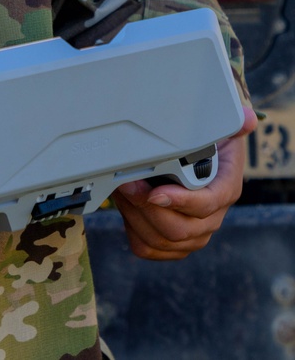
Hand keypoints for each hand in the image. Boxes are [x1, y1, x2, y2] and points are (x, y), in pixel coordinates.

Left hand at [112, 105, 256, 259]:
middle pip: (179, 229)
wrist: (199, 162)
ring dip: (135, 216)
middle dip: (146, 207)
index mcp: (224, 191)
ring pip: (160, 240)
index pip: (206, 205)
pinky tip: (125, 206)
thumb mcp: (218, 132)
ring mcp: (191, 233)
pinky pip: (148, 248)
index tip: (155, 191)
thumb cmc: (207, 146)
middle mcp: (210, 218)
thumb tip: (246, 119)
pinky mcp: (171, 242)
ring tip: (120, 189)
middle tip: (125, 182)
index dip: (180, 201)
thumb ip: (231, 124)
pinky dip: (132, 229)